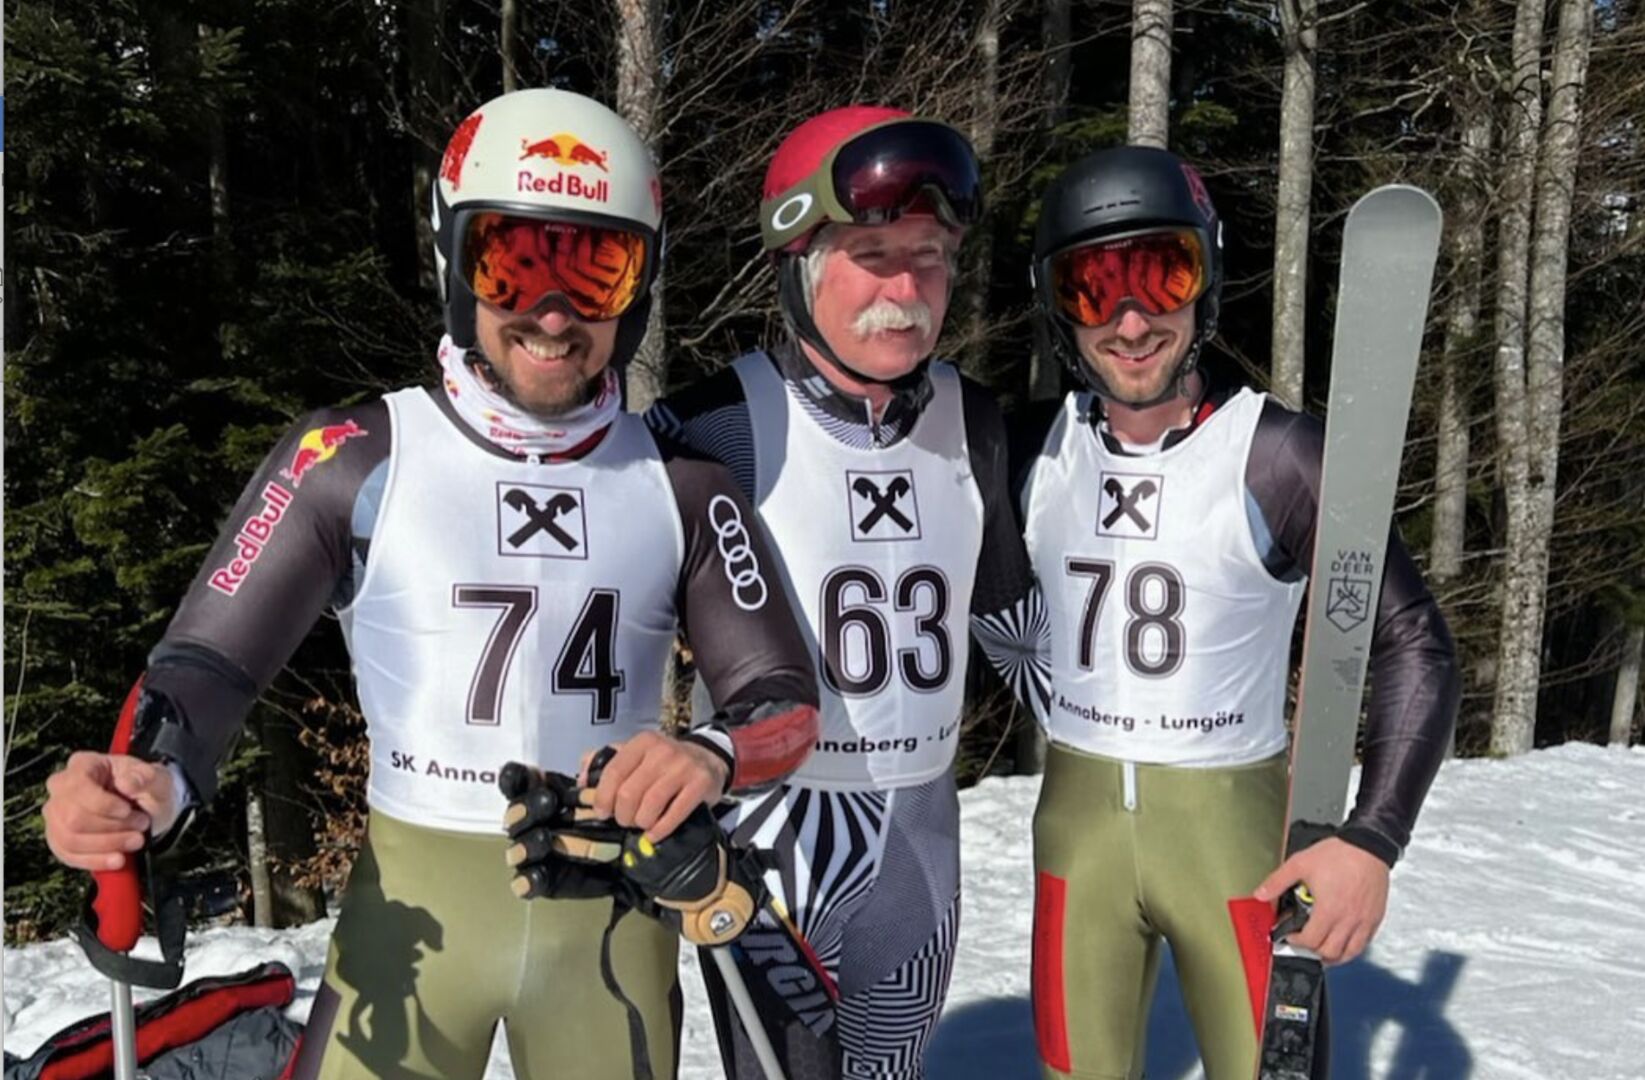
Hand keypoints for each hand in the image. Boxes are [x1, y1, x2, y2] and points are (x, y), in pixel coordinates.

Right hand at [43, 752, 180, 870]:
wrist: (149, 808)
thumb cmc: (147, 787)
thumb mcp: (156, 777)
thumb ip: (145, 777)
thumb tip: (127, 783)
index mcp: (83, 764)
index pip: (78, 787)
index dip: (103, 805)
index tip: (128, 810)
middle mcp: (61, 788)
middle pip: (73, 818)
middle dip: (112, 828)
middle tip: (140, 826)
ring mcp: (56, 814)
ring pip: (70, 840)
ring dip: (107, 845)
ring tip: (136, 841)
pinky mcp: (59, 838)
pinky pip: (68, 856)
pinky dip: (95, 861)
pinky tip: (118, 860)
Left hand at [580, 732, 728, 843]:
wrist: (708, 759)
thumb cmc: (665, 762)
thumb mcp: (636, 754)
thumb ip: (605, 762)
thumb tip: (581, 782)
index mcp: (642, 743)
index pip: (613, 772)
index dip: (603, 797)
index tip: (602, 812)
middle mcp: (662, 752)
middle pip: (629, 793)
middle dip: (623, 815)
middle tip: (625, 820)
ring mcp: (683, 767)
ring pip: (650, 806)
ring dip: (641, 823)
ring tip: (642, 823)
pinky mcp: (700, 784)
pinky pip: (674, 815)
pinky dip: (659, 830)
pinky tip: (654, 833)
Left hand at [1254, 837, 1389, 965]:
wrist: (1368, 846)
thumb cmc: (1339, 854)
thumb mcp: (1300, 863)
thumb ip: (1278, 881)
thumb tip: (1261, 894)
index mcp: (1328, 910)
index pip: (1310, 941)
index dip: (1296, 942)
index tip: (1290, 936)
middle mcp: (1348, 920)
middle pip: (1329, 952)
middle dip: (1312, 951)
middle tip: (1304, 942)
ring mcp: (1364, 921)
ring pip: (1349, 953)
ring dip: (1333, 956)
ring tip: (1322, 949)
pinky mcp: (1375, 918)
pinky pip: (1364, 944)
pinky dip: (1351, 948)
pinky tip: (1343, 941)